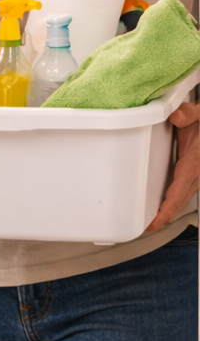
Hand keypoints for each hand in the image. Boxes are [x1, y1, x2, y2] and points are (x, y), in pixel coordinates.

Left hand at [146, 100, 199, 230]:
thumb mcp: (198, 113)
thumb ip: (189, 114)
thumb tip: (177, 117)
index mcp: (195, 163)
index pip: (180, 190)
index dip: (168, 208)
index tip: (157, 221)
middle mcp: (197, 172)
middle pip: (180, 200)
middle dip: (165, 216)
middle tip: (147, 227)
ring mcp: (196, 174)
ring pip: (182, 197)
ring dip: (168, 210)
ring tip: (152, 221)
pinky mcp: (193, 172)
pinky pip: (182, 190)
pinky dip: (172, 200)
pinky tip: (162, 204)